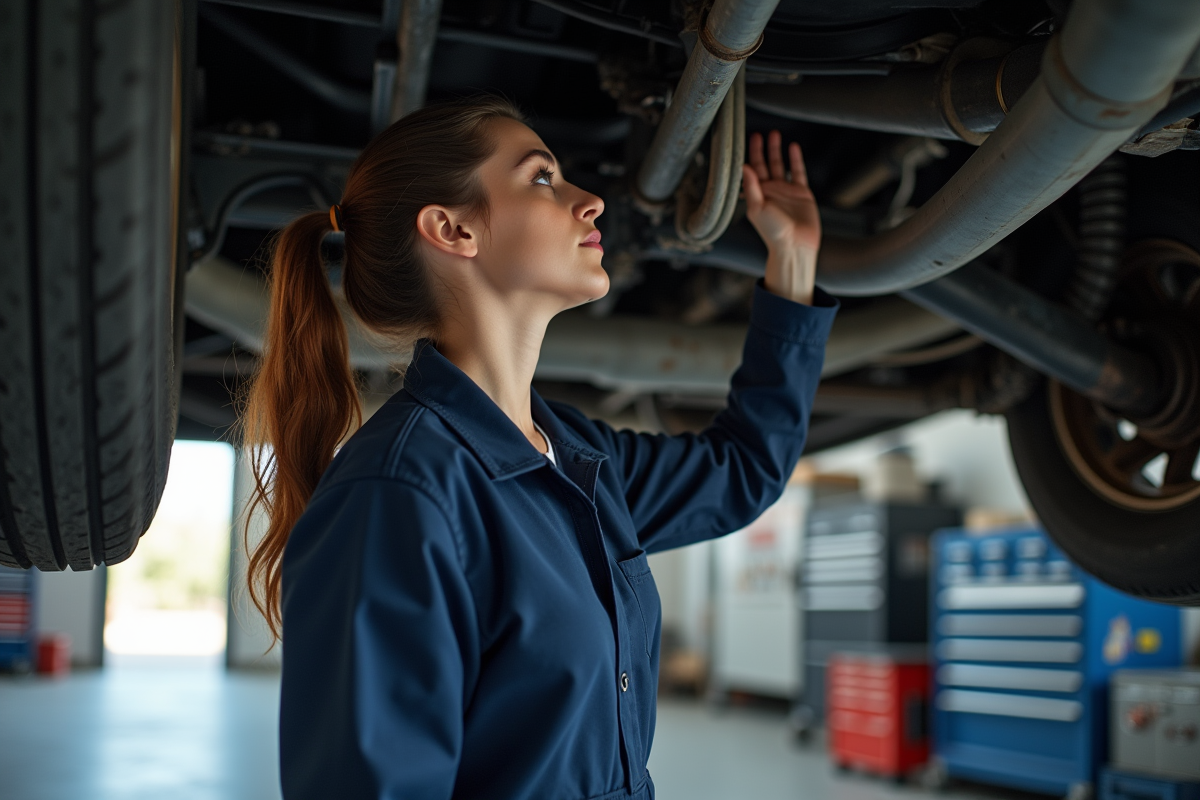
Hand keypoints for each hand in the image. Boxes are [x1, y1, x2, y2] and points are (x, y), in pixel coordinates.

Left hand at [742, 131, 819, 303]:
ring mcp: (786, 190)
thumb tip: (743, 166)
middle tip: (759, 134)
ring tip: (775, 135)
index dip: (750, 155)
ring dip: (777, 150)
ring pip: (780, 165)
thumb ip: (751, 186)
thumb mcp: (757, 208)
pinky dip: (795, 159)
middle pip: (765, 164)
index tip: (747, 139)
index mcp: (757, 194)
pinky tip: (793, 147)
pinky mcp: (801, 193)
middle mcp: (770, 190)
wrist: (794, 245)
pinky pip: (798, 172)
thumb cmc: (773, 232)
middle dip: (761, 149)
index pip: (751, 170)